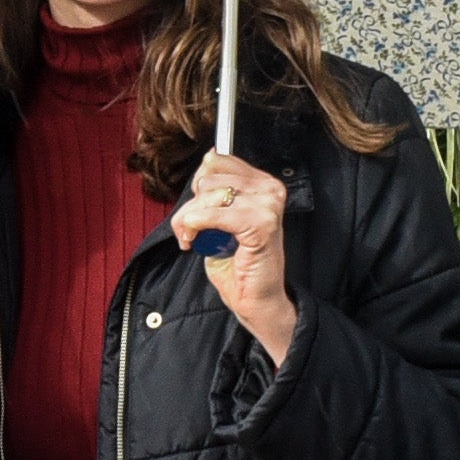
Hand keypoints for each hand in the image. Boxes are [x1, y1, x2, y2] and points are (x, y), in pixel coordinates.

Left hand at [169, 151, 296, 362]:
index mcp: (263, 183)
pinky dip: (197, 225)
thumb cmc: (237, 264)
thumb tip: (205, 162)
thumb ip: (212, 193)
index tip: (194, 211)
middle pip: (209, 177)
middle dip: (190, 206)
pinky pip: (215, 214)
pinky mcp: (262, 223)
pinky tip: (193, 241)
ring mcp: (268, 204)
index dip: (197, 185)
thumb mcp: (219, 219)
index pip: (217, 160)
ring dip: (190, 219)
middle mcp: (270, 189)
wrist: (256, 300)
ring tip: (192, 239)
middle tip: (190, 231)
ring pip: (209, 194)